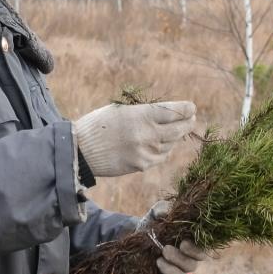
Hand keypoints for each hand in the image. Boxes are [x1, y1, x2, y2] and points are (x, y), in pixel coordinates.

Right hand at [73, 101, 195, 176]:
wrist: (80, 150)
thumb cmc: (98, 125)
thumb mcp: (121, 111)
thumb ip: (144, 113)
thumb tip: (166, 115)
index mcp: (142, 115)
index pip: (175, 111)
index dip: (187, 109)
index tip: (192, 108)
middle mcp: (148, 133)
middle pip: (179, 129)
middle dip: (188, 123)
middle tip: (191, 119)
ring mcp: (146, 151)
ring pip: (171, 144)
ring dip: (174, 137)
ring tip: (175, 131)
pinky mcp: (142, 165)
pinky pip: (160, 157)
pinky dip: (163, 150)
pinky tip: (161, 145)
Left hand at [137, 200, 207, 273]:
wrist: (136, 238)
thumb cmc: (152, 224)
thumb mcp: (156, 214)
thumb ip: (162, 209)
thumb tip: (166, 212)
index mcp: (192, 237)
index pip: (204, 243)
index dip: (199, 244)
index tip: (185, 241)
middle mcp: (190, 253)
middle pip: (198, 258)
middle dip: (187, 254)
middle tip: (172, 247)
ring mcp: (182, 267)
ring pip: (188, 270)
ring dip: (176, 263)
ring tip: (162, 254)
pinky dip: (169, 271)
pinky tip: (158, 262)